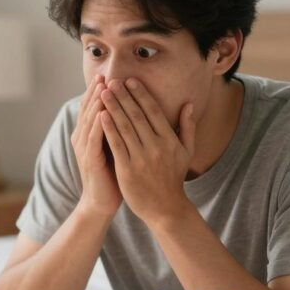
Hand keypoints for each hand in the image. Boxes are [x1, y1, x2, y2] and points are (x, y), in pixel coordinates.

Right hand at [70, 75, 121, 218]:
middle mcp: (82, 138)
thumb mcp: (115, 148)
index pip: (93, 107)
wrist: (101, 202)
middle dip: (96, 92)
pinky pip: (93, 138)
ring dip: (96, 103)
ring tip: (104, 87)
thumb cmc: (112, 175)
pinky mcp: (90, 160)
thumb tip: (128, 110)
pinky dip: (98, 124)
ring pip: (90, 120)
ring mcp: (84, 148)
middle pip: (89, 109)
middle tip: (104, 75)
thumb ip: (118, 129)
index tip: (109, 76)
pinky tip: (104, 112)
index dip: (98, 91)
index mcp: (88, 134)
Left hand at [99, 78, 195, 226]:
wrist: (165, 209)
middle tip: (112, 81)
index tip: (130, 81)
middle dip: (123, 96)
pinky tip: (100, 115)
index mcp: (170, 140)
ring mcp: (141, 158)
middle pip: (137, 116)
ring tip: (103, 93)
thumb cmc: (174, 178)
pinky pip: (116, 145)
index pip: (153, 111)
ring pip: (125, 127)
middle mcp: (156, 147)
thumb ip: (187, 127)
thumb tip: (189, 104)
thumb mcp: (186, 152)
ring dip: (113, 108)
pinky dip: (108, 129)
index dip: (141, 94)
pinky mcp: (128, 169)